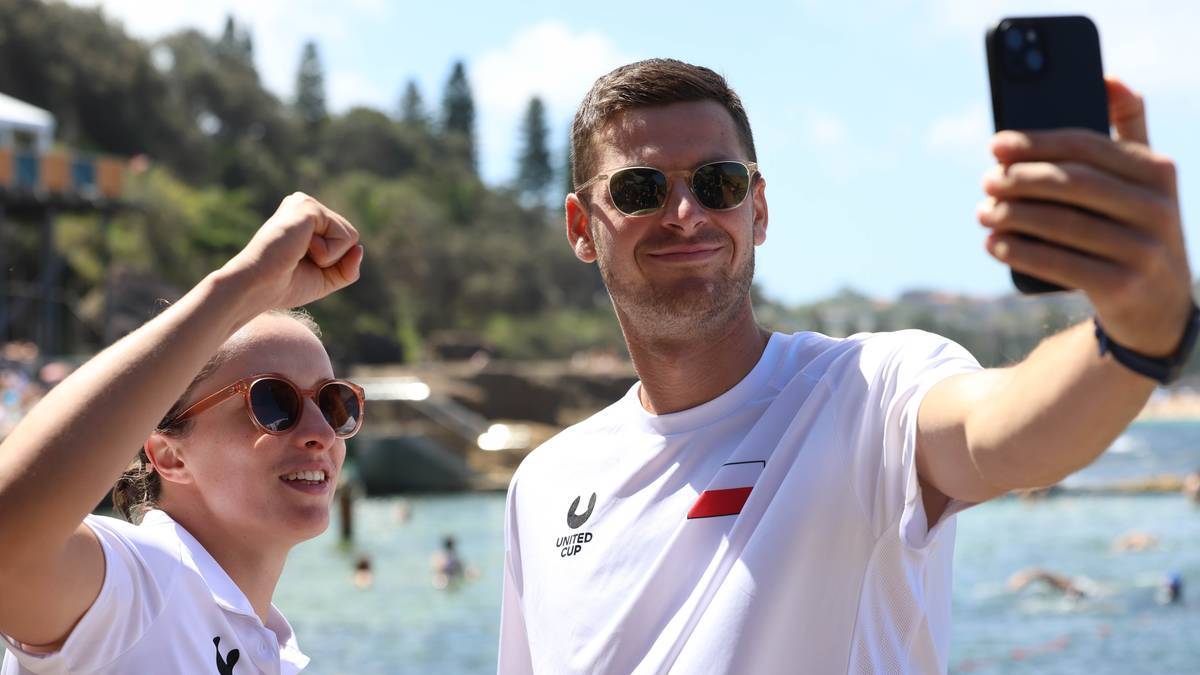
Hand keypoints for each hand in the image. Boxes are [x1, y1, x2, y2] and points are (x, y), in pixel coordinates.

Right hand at [223, 192, 363, 311]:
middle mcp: (305, 205)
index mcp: (306, 218)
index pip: (345, 242)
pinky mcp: (309, 207)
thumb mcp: (325, 278)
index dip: (332, 264)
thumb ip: (348, 267)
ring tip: (297, 254)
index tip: (299, 265)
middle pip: (350, 237)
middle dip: (333, 260)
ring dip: (329, 258)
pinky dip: (327, 254)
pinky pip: (343, 237)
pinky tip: (299, 249)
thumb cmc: (284, 285)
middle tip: (298, 260)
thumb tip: (359, 248)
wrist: (257, 286)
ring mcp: (306, 203)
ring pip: (350, 237)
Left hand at [977, 77, 1191, 356]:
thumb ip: (1129, 128)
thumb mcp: (1143, 179)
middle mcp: (1157, 207)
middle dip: (1020, 179)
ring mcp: (1143, 249)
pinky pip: (1060, 264)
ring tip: (983, 212)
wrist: (1159, 307)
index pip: (1087, 146)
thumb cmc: (1134, 227)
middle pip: (1072, 183)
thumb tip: (1107, 77)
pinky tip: (994, 244)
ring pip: (1062, 224)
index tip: (995, 145)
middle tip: (986, 180)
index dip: (1036, 143)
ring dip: (1012, 216)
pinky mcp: (1123, 287)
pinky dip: (1020, 252)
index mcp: (1157, 171)